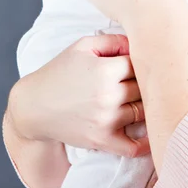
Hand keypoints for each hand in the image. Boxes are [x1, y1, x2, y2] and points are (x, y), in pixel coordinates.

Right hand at [12, 33, 149, 157]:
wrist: (34, 106)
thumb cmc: (59, 72)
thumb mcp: (83, 46)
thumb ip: (113, 40)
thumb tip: (138, 43)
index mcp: (105, 71)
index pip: (140, 63)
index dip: (141, 60)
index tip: (137, 62)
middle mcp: (108, 97)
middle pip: (145, 87)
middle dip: (145, 81)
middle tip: (144, 79)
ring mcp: (106, 121)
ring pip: (143, 111)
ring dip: (146, 104)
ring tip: (144, 97)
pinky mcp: (102, 140)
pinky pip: (133, 147)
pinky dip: (146, 143)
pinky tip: (153, 133)